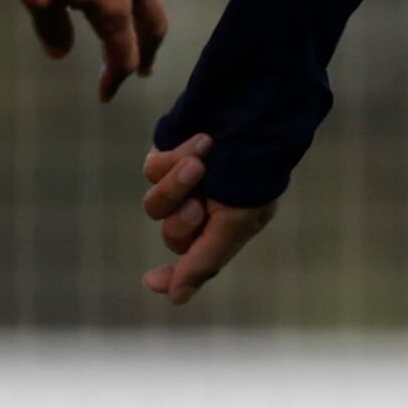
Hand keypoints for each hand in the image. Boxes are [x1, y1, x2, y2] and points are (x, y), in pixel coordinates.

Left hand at [20, 0, 168, 97]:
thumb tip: (61, 54)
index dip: (115, 79)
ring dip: (150, 16)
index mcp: (111, 7)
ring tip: (142, 22)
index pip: (123, 56)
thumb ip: (51, 29)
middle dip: (148, 55)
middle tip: (144, 70)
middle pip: (153, 31)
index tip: (105, 93)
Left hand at [140, 133, 270, 305]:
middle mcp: (204, 204)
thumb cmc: (255, 167)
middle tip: (200, 204)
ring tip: (200, 162)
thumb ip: (205, 260)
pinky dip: (174, 157)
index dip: (174, 275)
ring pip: (155, 204)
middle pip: (173, 234)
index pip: (195, 260)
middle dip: (182, 222)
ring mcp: (184, 179)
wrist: (253, 108)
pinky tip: (201, 140)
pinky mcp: (167, 152)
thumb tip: (175, 299)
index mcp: (228, 225)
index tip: (152, 282)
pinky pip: (152, 170)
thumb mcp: (237, 220)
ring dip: (175, 187)